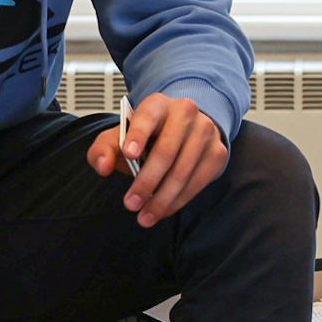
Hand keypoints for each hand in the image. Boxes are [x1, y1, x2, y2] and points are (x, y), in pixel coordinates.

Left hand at [88, 93, 228, 223]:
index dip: (138, 134)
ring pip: (183, 170)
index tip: (129, 154)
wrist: (183, 131)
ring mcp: (205, 132)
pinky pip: (198, 182)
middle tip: (130, 204)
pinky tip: (163, 211)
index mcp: (157, 104)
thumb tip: (103, 167)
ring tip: (145, 216)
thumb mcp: (119, 138)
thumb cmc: (147, 137)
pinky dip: (178, 201)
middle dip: (147, 181)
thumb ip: (103, 150)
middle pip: (166, 150)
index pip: (147, 116)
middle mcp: (185, 113)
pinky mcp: (217, 153)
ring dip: (162, 198)